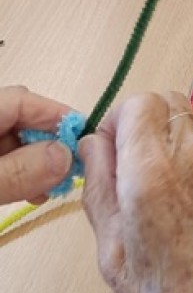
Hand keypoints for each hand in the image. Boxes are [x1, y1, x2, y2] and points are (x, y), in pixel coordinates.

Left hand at [0, 86, 74, 204]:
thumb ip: (18, 171)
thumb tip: (65, 156)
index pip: (22, 100)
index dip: (55, 115)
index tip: (84, 139)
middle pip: (19, 121)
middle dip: (47, 144)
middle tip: (69, 173)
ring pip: (11, 143)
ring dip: (35, 163)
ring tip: (52, 189)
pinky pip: (1, 161)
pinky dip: (18, 173)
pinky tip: (31, 193)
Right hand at [81, 93, 192, 292]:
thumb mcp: (113, 254)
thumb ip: (100, 188)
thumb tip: (93, 146)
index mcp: (150, 172)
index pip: (136, 104)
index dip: (119, 123)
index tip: (111, 154)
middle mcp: (191, 153)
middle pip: (165, 103)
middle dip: (144, 126)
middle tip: (134, 170)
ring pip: (190, 122)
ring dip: (171, 142)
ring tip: (166, 191)